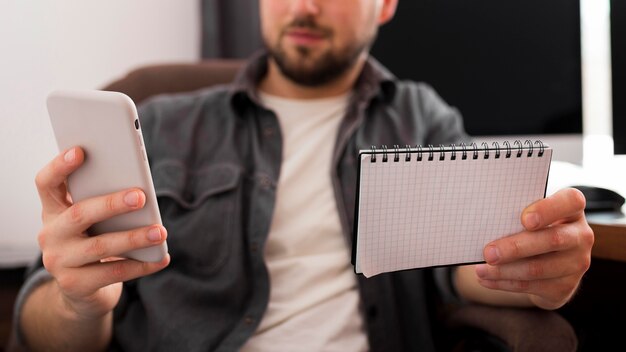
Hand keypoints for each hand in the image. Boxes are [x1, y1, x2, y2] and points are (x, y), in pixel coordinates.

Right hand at [34, 147, 169, 319]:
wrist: (81, 291)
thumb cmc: (94, 241)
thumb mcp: (93, 221)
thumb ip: (103, 203)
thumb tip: (138, 191)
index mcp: (53, 210)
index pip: (46, 183)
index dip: (60, 166)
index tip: (81, 151)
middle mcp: (50, 234)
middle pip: (79, 214)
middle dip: (112, 204)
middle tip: (141, 196)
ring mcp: (59, 261)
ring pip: (100, 246)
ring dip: (134, 238)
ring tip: (160, 231)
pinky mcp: (75, 285)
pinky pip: (113, 273)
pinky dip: (141, 265)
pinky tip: (162, 258)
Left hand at [473, 188, 593, 309]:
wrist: (549, 260)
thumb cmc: (533, 228)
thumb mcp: (531, 215)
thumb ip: (517, 214)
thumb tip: (485, 224)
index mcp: (572, 209)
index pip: (571, 201)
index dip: (549, 209)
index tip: (525, 219)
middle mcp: (581, 235)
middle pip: (552, 240)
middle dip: (516, 248)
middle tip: (488, 253)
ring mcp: (576, 263)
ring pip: (538, 268)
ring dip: (504, 271)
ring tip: (480, 269)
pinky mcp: (565, 286)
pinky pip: (531, 286)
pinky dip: (504, 283)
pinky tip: (486, 279)